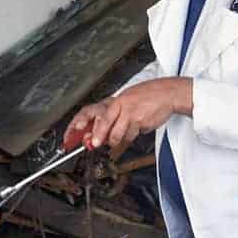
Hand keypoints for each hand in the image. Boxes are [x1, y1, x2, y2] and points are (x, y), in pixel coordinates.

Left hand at [64, 77, 191, 149]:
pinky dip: (131, 136)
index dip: (78, 123)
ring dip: (116, 140)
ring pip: (117, 134)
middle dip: (97, 135)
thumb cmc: (144, 98)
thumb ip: (109, 119)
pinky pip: (131, 136)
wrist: (167, 94)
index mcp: (112, 101)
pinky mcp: (141, 121)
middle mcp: (119, 105)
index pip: (89, 111)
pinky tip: (137, 128)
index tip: (70, 134)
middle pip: (103, 122)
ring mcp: (131, 113)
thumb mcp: (124, 104)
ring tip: (120, 136)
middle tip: (92, 144)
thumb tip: (91, 136)